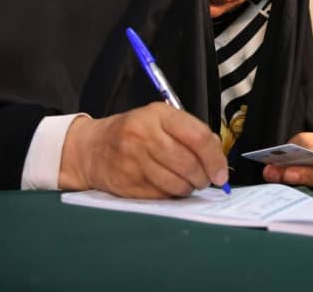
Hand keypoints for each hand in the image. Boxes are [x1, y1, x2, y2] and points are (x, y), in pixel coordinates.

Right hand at [59, 102, 228, 198]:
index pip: (197, 137)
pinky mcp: (127, 183)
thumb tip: (218, 159)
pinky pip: (161, 196)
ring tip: (184, 181)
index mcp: (158, 115)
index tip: (221, 172)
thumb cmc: (132, 133)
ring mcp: (133, 160)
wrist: (91, 148)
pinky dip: (170, 195)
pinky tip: (166, 185)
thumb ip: (190, 133)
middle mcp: (144, 135)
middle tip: (204, 179)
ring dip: (187, 188)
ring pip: (176, 184)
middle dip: (203, 177)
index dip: (215, 158)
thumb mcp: (159, 120)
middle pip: (188, 164)